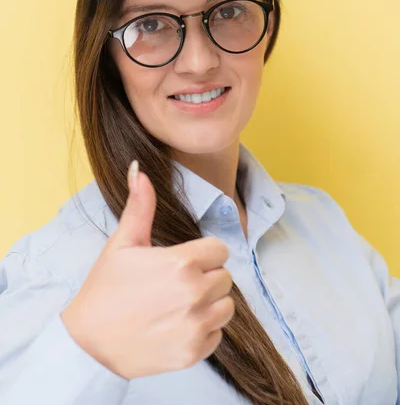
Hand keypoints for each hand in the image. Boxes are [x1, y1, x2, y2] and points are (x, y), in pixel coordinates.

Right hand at [61, 161, 234, 379]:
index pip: (220, 249)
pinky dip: (203, 331)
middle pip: (225, 276)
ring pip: (226, 306)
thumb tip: (139, 170)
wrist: (89, 343)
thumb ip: (140, 207)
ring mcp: (196, 326)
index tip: (184, 260)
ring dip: (210, 303)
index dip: (203, 253)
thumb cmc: (105, 289)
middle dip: (206, 276)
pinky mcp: (193, 352)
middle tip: (177, 283)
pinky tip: (178, 326)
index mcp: (182, 263)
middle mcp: (195, 294)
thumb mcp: (122, 244)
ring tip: (181, 304)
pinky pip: (217, 334)